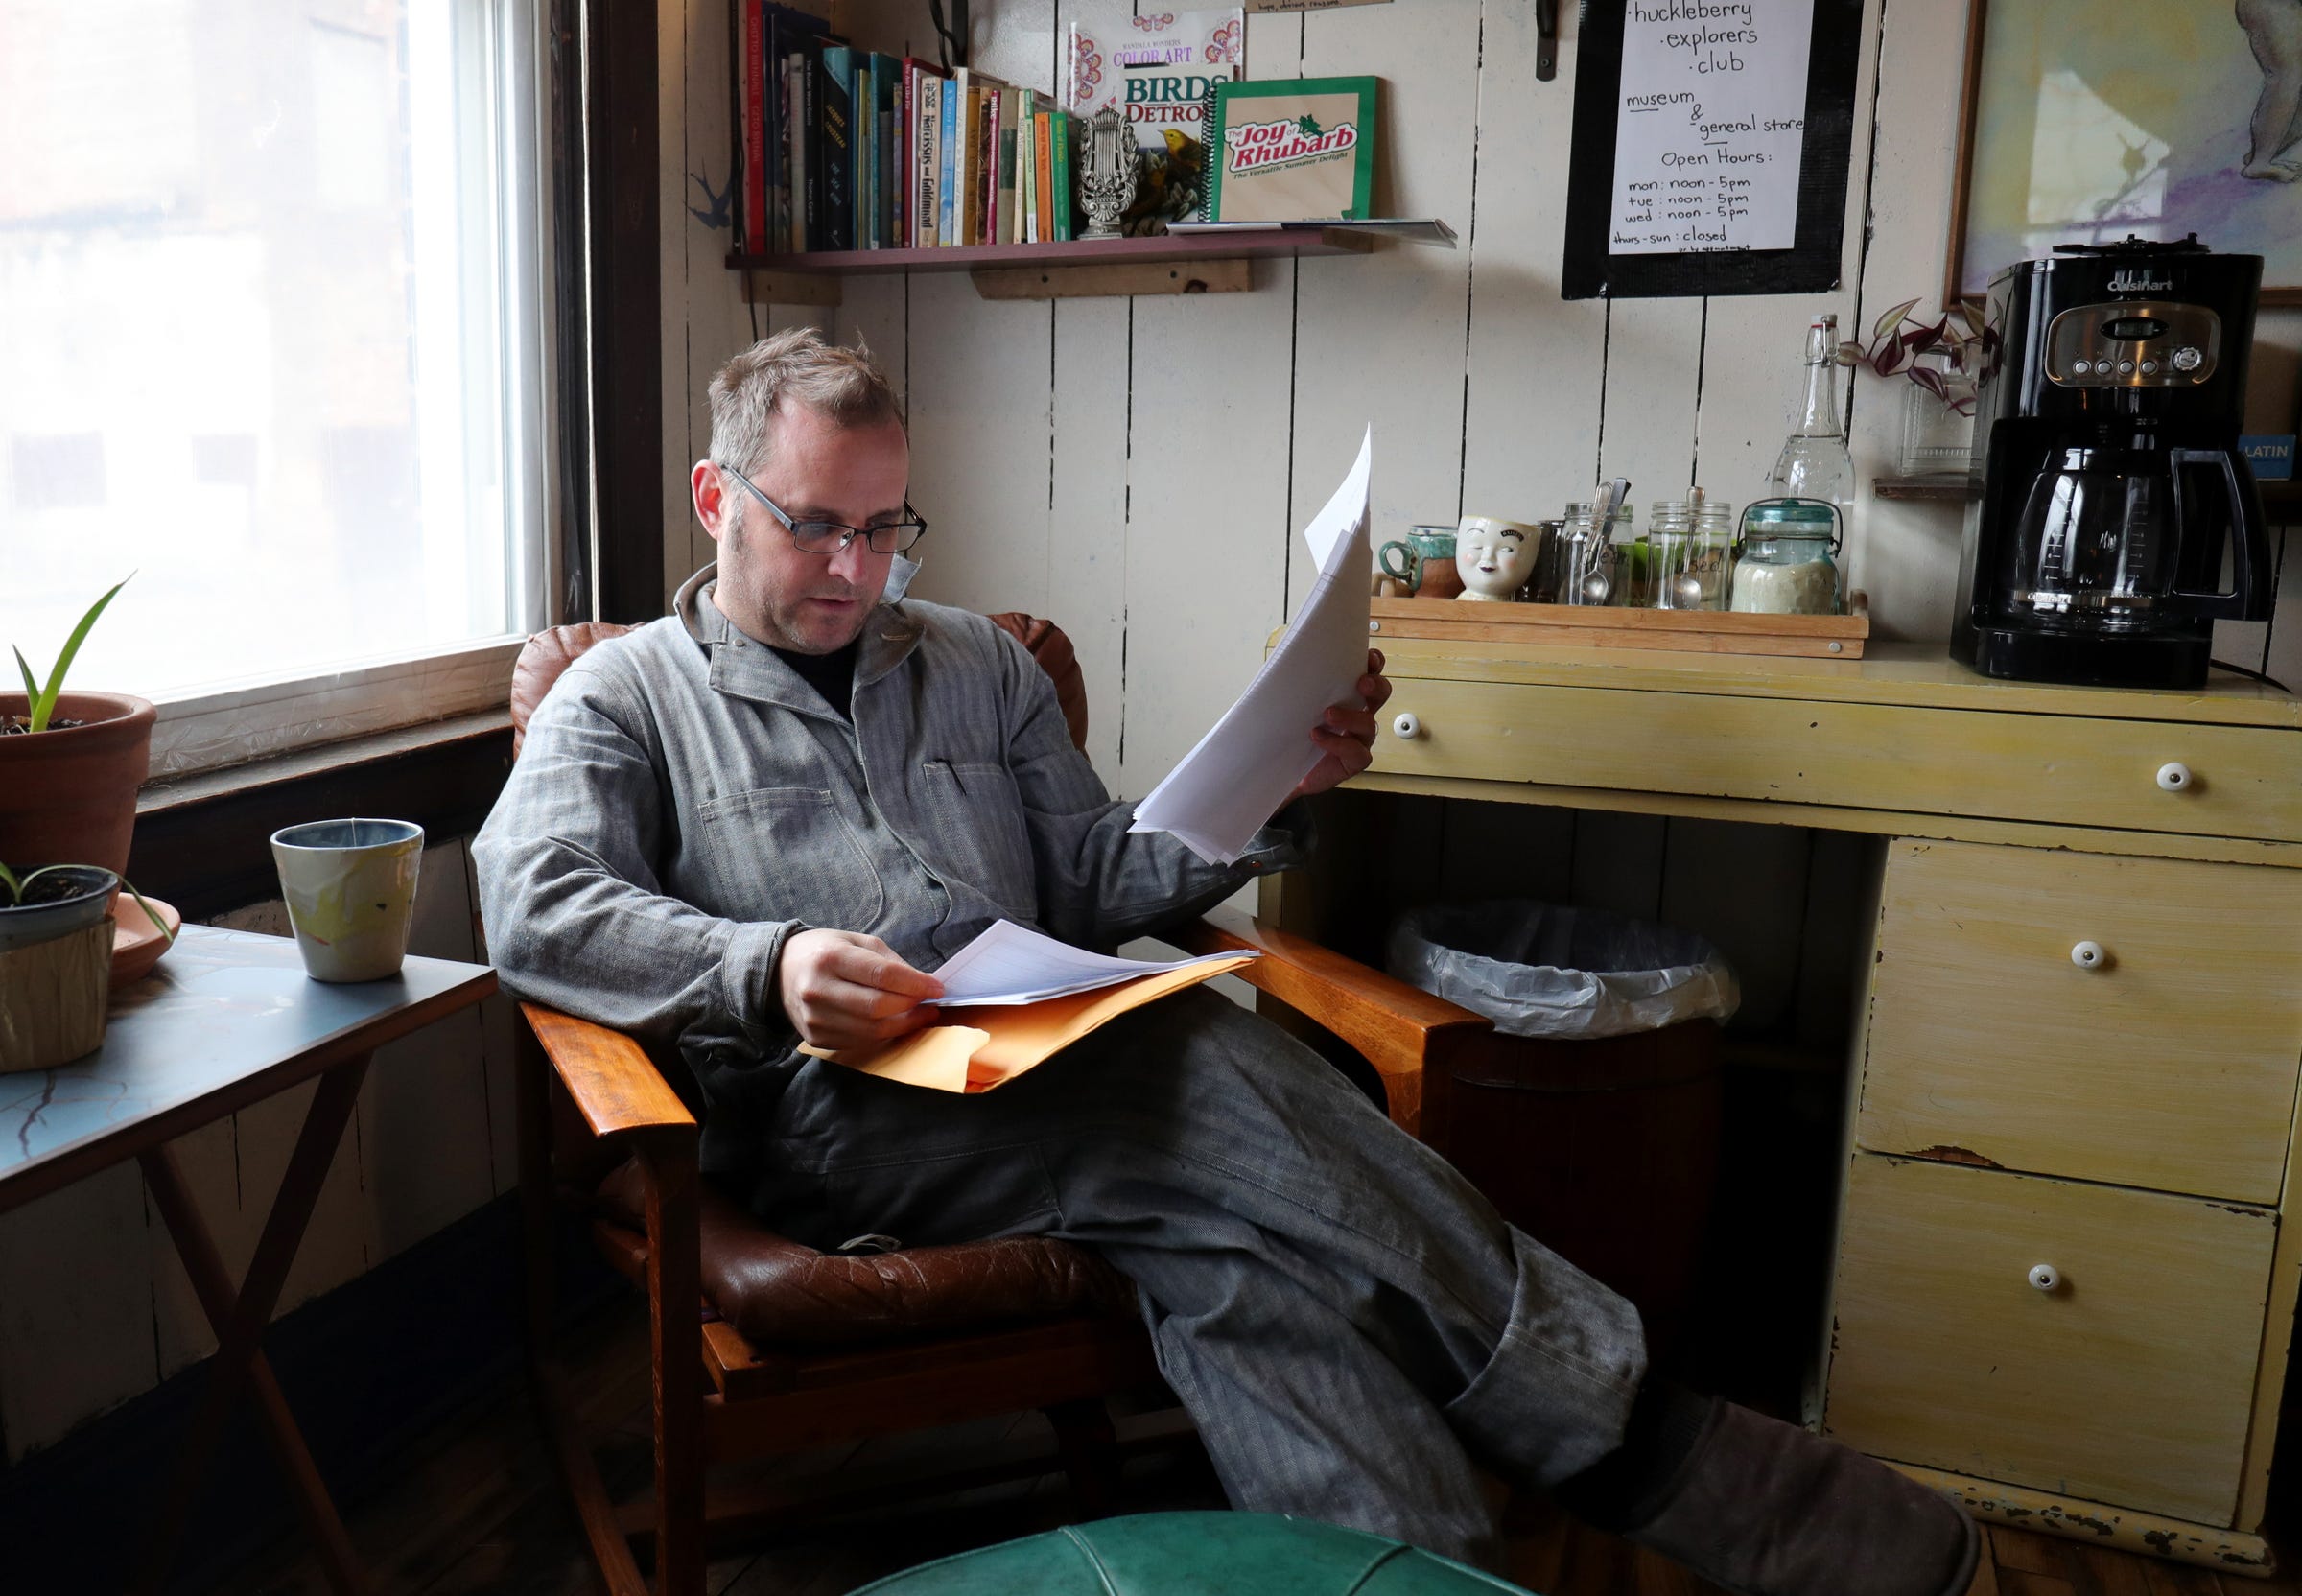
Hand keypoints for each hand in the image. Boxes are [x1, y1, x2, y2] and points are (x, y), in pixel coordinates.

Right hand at [775, 929, 942, 1049]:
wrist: (780, 971)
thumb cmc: (825, 951)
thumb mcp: (857, 941)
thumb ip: (890, 962)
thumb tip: (923, 985)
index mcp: (830, 958)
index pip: (882, 975)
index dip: (915, 984)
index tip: (937, 987)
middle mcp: (818, 989)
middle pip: (878, 1007)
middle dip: (911, 1007)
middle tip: (929, 1003)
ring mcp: (815, 1018)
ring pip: (871, 1031)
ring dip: (903, 1025)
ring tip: (919, 1014)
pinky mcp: (815, 1038)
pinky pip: (859, 1042)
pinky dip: (883, 1034)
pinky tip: (893, 1023)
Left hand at [1291, 649, 1391, 801]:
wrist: (1280, 769)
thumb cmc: (1290, 732)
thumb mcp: (1290, 704)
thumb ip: (1295, 685)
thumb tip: (1285, 661)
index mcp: (1348, 696)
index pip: (1368, 674)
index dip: (1374, 664)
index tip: (1369, 656)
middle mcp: (1359, 715)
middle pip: (1381, 695)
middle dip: (1376, 685)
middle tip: (1362, 682)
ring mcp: (1359, 739)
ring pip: (1369, 724)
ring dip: (1351, 716)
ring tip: (1327, 713)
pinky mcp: (1353, 762)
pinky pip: (1357, 752)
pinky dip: (1339, 743)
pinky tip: (1318, 737)